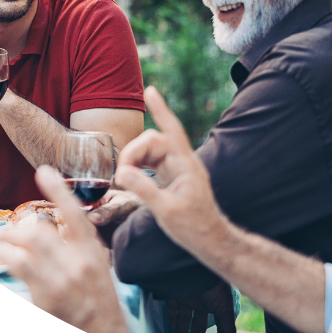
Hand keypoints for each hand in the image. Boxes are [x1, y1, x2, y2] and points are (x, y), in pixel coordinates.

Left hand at [0, 165, 134, 332]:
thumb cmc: (100, 303)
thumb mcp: (97, 269)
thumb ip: (77, 248)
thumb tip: (47, 229)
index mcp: (93, 252)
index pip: (75, 214)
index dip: (58, 190)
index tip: (44, 171)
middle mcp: (78, 263)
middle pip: (38, 231)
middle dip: (16, 230)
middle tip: (4, 232)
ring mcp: (61, 281)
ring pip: (23, 248)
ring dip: (3, 242)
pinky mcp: (46, 297)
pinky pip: (18, 268)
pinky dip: (3, 258)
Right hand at [115, 86, 228, 259]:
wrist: (211, 241)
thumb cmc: (194, 228)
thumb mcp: (166, 211)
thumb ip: (144, 190)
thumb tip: (122, 173)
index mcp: (186, 166)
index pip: (171, 131)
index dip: (160, 110)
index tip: (150, 91)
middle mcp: (183, 163)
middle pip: (154, 141)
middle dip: (133, 151)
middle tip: (120, 175)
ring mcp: (178, 170)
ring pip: (151, 151)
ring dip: (134, 159)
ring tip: (123, 178)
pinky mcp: (173, 178)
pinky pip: (152, 162)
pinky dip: (138, 165)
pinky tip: (130, 175)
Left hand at [166, 282, 239, 332]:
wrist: (190, 265)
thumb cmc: (212, 285)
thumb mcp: (223, 308)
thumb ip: (227, 329)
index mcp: (214, 302)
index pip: (218, 325)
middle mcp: (198, 300)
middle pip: (196, 325)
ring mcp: (183, 296)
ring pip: (181, 320)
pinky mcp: (168, 293)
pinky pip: (168, 311)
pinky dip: (168, 323)